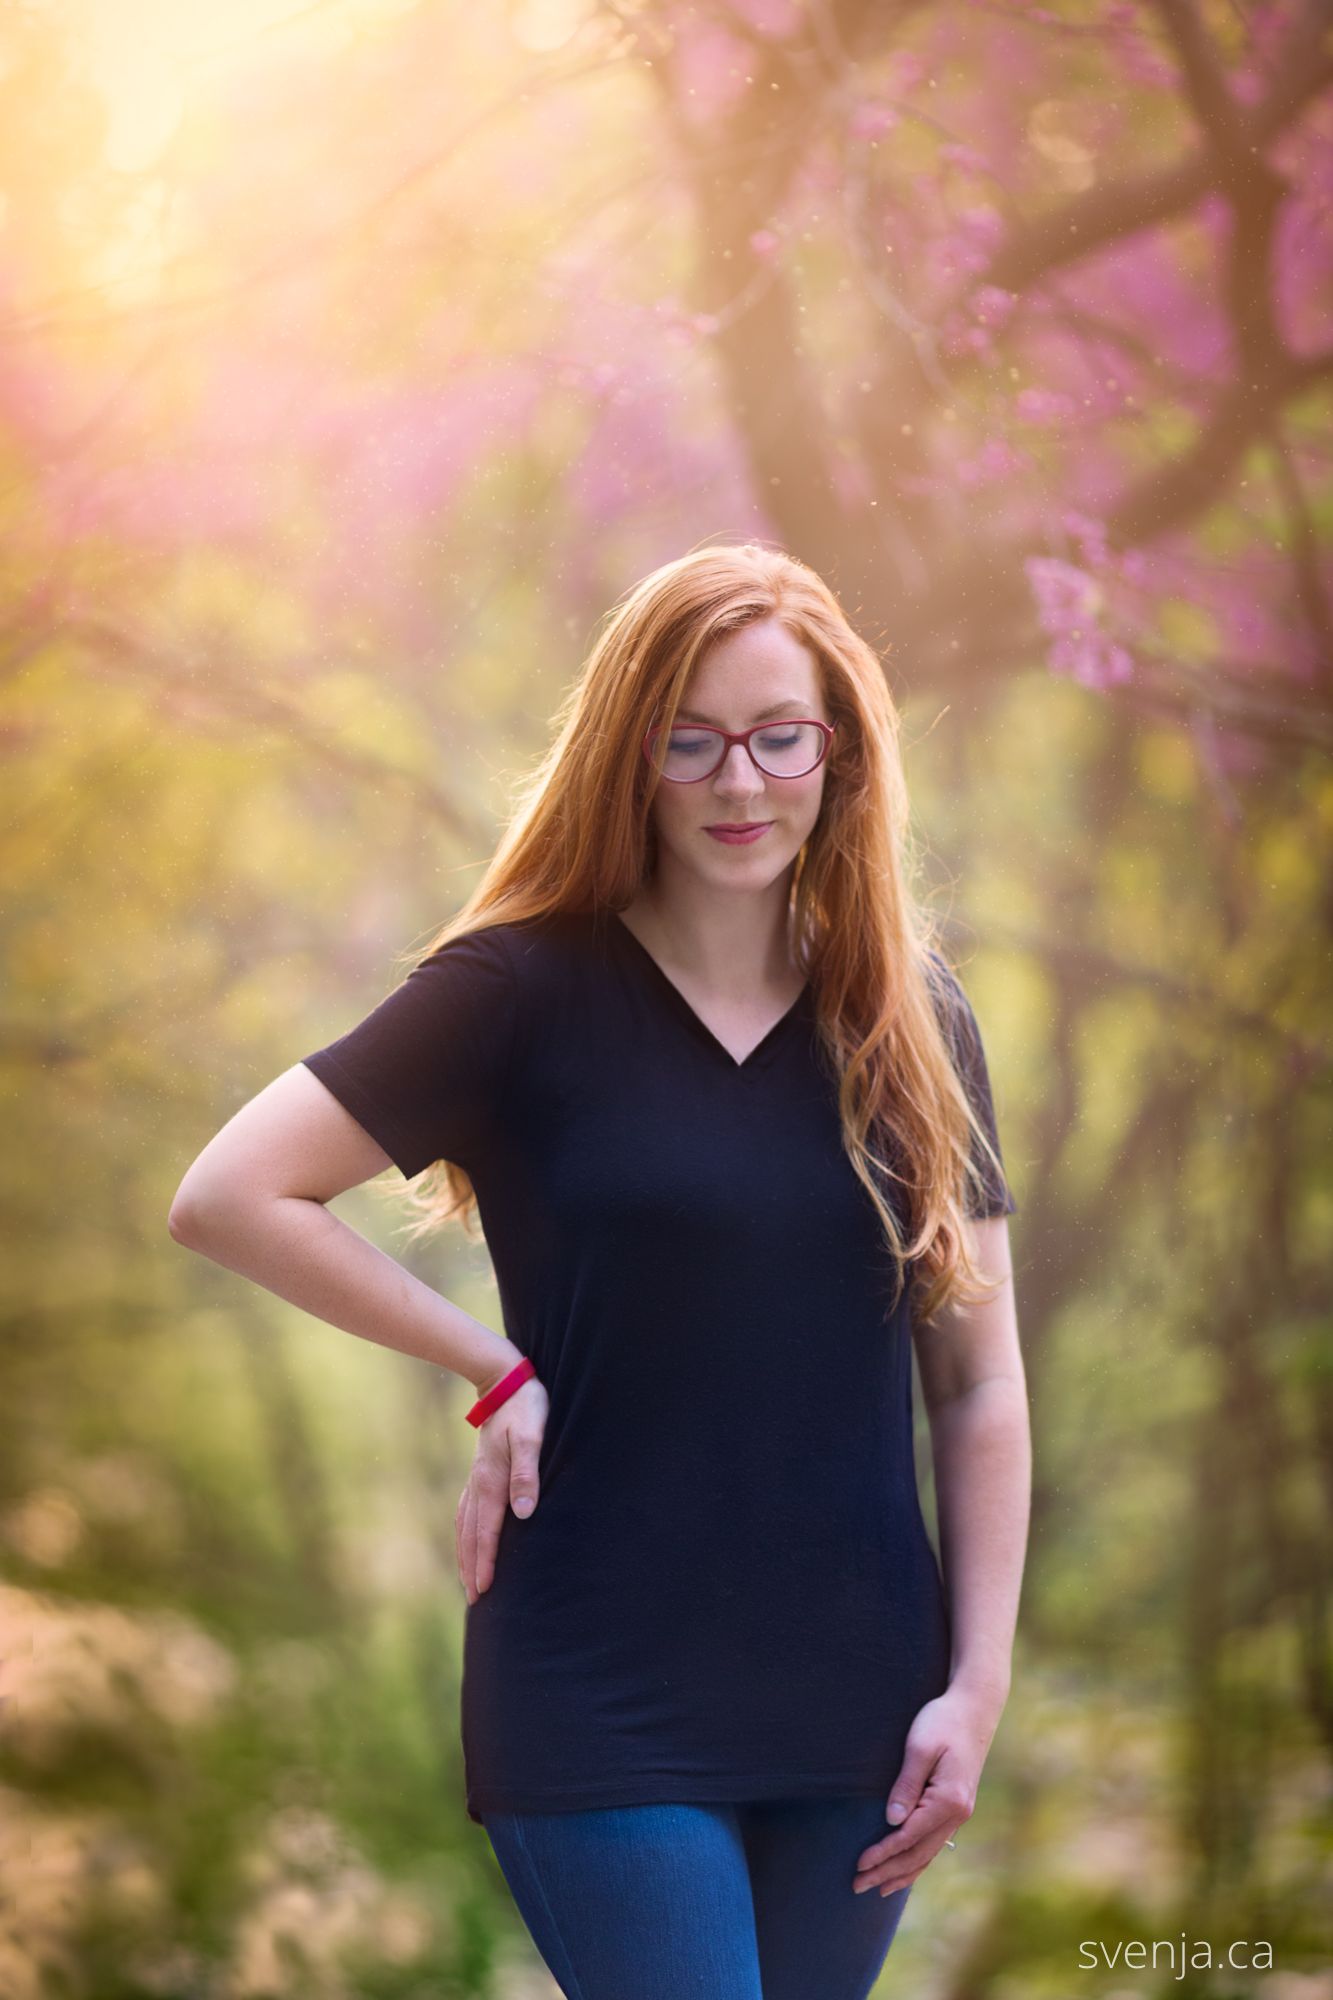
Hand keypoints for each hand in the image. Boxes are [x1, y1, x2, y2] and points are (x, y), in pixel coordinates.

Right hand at [455, 1374, 548, 1605]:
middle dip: (471, 1567)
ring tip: (467, 1578)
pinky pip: (466, 1510)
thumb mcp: (532, 1437)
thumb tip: (523, 1513)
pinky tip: (466, 1538)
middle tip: (474, 1599)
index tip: (483, 1590)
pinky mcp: (481, 1471)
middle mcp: (479, 1483)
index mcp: (491, 1480)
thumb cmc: (525, 1408)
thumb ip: (527, 1474)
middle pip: (471, 1534)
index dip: (485, 1562)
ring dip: (465, 1553)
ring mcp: (477, 1477)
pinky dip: (464, 1532)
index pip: (487, 1531)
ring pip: (465, 1524)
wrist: (504, 1380)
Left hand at [851, 1683, 1002, 1896]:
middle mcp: (957, 1814)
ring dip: (903, 1873)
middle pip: (918, 1854)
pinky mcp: (957, 1807)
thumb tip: (892, 1821)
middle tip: (857, 1886)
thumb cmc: (943, 1721)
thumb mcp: (920, 1748)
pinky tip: (907, 1870)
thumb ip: (906, 1785)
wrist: (974, 1708)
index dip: (882, 1854)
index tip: (859, 1865)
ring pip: (928, 1854)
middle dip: (887, 1872)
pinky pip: (935, 1843)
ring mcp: (959, 1813)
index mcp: (948, 1801)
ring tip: (879, 1888)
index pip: (908, 1838)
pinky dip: (919, 1861)